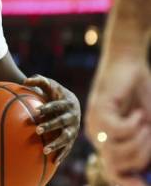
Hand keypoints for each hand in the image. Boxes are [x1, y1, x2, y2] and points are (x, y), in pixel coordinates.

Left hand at [23, 75, 80, 163]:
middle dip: (50, 126)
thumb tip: (24, 80)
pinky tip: (54, 162)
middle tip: (37, 130)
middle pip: (62, 122)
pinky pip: (68, 148)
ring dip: (56, 144)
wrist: (70, 102)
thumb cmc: (54, 92)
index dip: (48, 108)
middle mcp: (73, 116)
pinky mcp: (72, 138)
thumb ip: (38, 80)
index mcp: (68, 103)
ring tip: (44, 150)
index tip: (37, 111)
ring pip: (66, 137)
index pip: (58, 106)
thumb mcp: (48, 84)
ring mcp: (74, 128)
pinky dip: (62, 154)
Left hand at [85, 54, 150, 185]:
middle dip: (142, 155)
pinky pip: (117, 131)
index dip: (130, 184)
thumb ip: (149, 148)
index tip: (146, 185)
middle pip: (118, 167)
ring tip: (145, 122)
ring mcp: (95, 125)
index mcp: (110, 143)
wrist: (131, 66)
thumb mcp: (150, 128)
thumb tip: (149, 172)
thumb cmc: (142, 96)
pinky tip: (137, 113)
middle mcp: (99, 137)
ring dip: (140, 140)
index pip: (114, 173)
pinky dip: (133, 125)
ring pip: (117, 151)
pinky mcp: (97, 111)